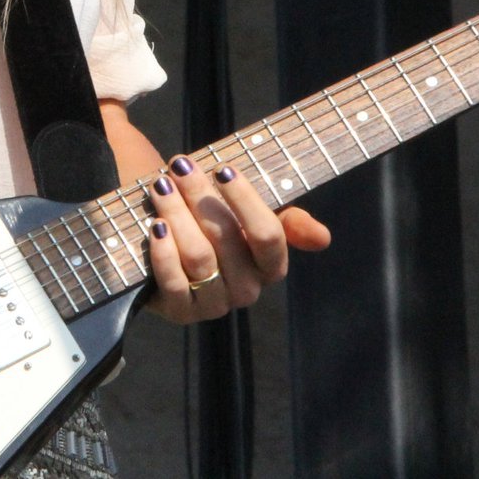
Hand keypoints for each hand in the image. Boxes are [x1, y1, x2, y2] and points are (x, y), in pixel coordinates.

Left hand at [144, 154, 330, 323]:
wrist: (162, 234)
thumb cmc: (212, 217)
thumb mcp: (251, 212)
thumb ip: (289, 221)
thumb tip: (323, 238)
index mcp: (270, 265)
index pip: (268, 235)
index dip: (246, 201)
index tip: (223, 168)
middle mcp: (247, 290)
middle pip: (227, 239)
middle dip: (201, 197)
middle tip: (181, 166)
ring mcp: (215, 304)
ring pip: (200, 257)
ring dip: (177, 215)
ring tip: (161, 186)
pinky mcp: (181, 312)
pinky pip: (174, 282)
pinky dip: (163, 251)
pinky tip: (155, 225)